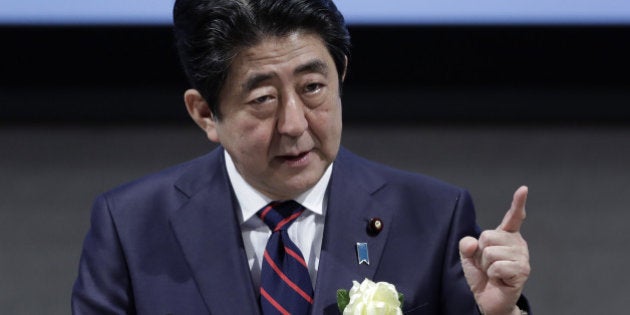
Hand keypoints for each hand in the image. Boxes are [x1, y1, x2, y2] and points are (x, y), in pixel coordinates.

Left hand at [459, 186, 529, 314]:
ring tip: (493, 273)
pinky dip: (493, 274)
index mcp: (505, 236)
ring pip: (491, 252)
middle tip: (487, 265)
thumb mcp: (468, 257)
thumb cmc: (480, 276)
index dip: (518, 203)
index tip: (523, 189)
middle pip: (488, 236)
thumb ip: (466, 245)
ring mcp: (522, 256)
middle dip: (480, 253)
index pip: (512, 217)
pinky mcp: (523, 270)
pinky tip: (499, 280)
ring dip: (486, 266)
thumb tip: (471, 242)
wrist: (485, 300)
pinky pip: (498, 266)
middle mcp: (516, 243)